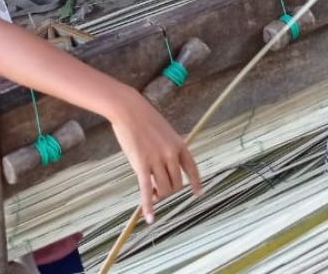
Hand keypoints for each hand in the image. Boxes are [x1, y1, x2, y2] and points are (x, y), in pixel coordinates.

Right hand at [106, 87, 201, 223]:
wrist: (129, 110)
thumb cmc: (144, 119)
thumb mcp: (164, 133)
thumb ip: (168, 150)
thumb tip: (164, 172)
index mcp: (179, 145)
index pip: (192, 168)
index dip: (196, 182)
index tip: (198, 192)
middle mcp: (171, 154)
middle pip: (176, 184)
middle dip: (169, 190)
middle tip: (159, 191)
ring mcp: (157, 160)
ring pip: (163, 189)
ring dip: (158, 196)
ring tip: (152, 194)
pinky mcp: (141, 165)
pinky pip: (147, 190)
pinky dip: (149, 206)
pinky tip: (149, 217)